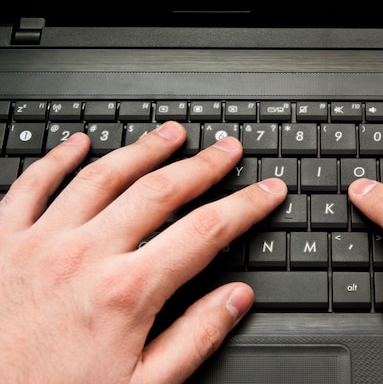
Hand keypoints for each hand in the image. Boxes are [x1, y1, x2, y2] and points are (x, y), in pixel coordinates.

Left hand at [0, 121, 286, 382]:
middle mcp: (85, 256)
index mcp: (126, 292)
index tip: (267, 191)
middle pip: (159, 191)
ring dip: (143, 150)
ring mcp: (40, 243)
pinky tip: (79, 143)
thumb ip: (195, 338)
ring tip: (171, 134)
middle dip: (202, 165)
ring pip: (102, 176)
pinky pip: (31, 185)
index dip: (246, 206)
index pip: (205, 231)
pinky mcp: (1, 243)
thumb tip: (237, 300)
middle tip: (227, 148)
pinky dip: (58, 159)